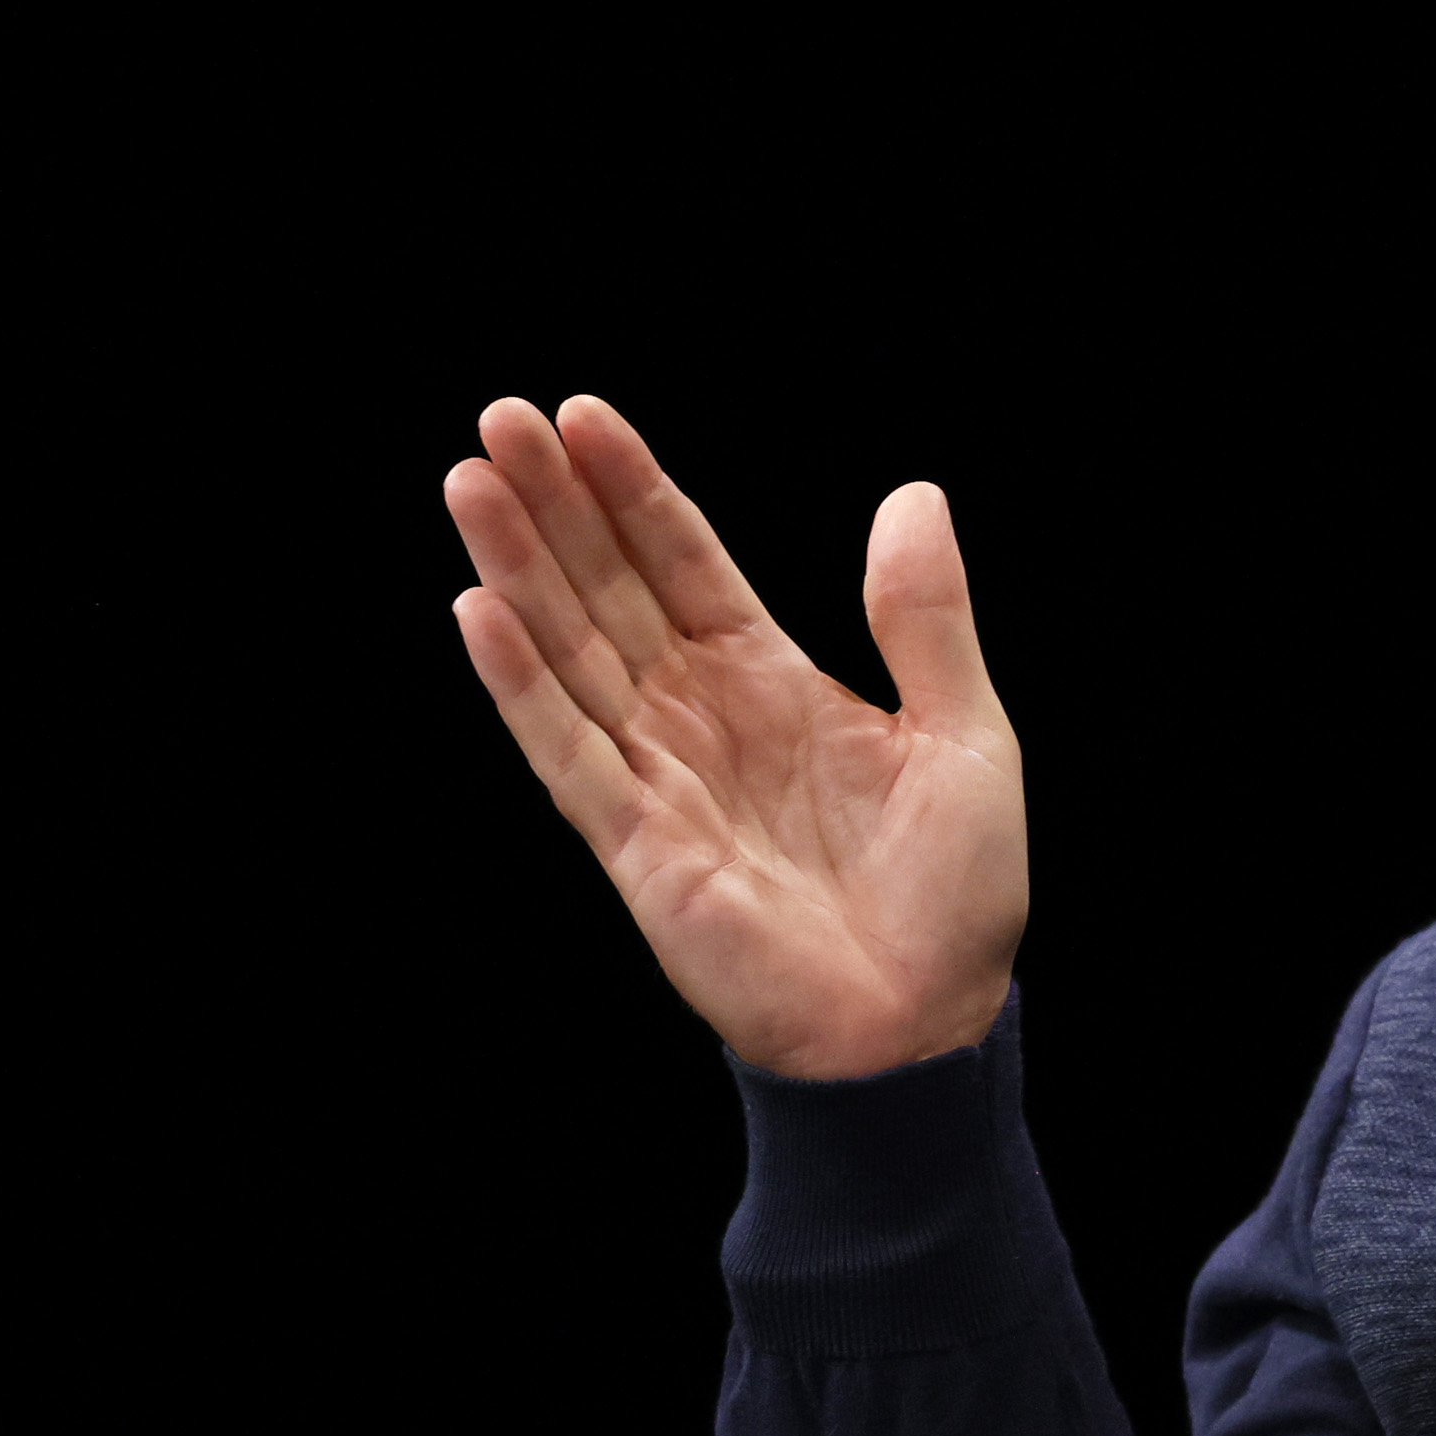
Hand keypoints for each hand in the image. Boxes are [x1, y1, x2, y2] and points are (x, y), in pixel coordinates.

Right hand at [445, 396, 1026, 1078]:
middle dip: (555, 505)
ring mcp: (661, 778)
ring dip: (518, 570)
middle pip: (610, 589)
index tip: (582, 413)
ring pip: (572, 653)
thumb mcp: (965, 732)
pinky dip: (522, 688)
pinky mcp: (638, 849)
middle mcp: (702, 718)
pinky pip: (567, 755)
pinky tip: (479, 612)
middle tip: (499, 417)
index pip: (686, 562)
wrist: (929, 1022)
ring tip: (470, 481)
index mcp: (773, 682)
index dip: (634, 490)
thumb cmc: (954, 894)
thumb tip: (913, 492)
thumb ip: (925, 618)